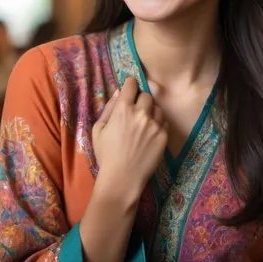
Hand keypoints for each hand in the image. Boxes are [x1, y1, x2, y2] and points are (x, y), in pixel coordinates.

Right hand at [92, 77, 167, 195]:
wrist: (122, 178)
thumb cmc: (106, 154)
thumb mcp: (99, 129)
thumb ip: (108, 108)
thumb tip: (118, 92)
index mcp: (123, 109)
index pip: (131, 85)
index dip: (131, 84)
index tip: (131, 86)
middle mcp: (141, 113)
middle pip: (147, 95)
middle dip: (141, 99)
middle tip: (136, 109)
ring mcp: (154, 124)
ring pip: (157, 108)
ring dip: (151, 111)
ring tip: (144, 123)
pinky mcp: (163, 135)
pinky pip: (163, 122)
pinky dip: (158, 124)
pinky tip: (150, 133)